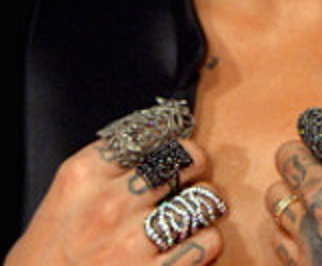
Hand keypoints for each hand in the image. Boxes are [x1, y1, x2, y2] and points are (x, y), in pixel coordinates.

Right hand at [6, 138, 221, 264]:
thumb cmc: (50, 254)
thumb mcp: (66, 198)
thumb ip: (106, 169)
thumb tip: (158, 144)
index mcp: (83, 176)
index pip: (149, 132)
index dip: (170, 137)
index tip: (174, 146)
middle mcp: (109, 204)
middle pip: (186, 159)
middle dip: (196, 166)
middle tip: (193, 176)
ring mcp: (131, 241)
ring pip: (204, 198)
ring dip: (205, 205)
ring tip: (193, 213)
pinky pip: (208, 241)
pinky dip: (207, 241)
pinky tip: (190, 244)